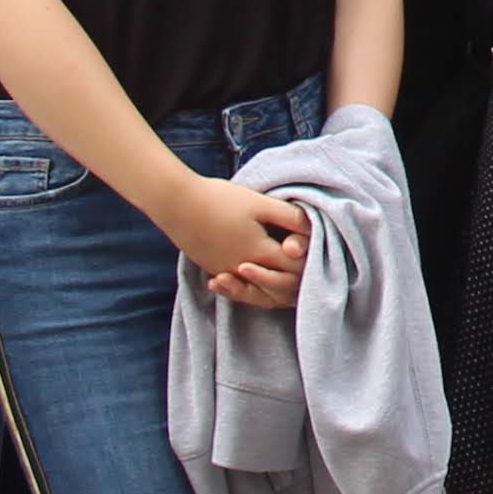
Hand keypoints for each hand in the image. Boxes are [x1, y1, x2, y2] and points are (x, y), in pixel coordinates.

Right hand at [170, 180, 312, 308]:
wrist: (176, 203)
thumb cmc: (219, 199)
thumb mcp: (259, 203)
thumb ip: (288, 217)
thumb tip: (312, 229)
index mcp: (260, 253)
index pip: (295, 269)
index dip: (309, 260)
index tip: (316, 245)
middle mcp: (243, 271)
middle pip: (279, 288)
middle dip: (296, 279)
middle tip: (308, 266)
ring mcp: (226, 273)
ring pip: (257, 294)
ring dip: (274, 288)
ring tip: (287, 280)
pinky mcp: (213, 269)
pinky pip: (238, 288)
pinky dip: (251, 287)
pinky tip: (255, 279)